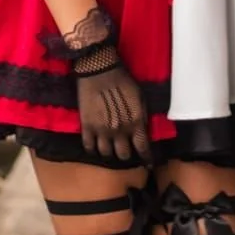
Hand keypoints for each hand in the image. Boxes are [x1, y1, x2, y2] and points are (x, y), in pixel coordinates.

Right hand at [75, 47, 152, 163]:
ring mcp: (101, 131)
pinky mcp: (86, 127)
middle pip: (123, 155)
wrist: (99, 69)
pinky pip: (89, 146)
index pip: (142, 148)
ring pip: (106, 153)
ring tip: (110, 148)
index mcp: (135, 122)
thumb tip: (143, 132)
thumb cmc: (123, 80)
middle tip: (125, 150)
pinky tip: (95, 145)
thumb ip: (141, 117)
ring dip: (109, 152)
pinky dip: (93, 148)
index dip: (146, 158)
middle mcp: (119, 131)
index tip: (148, 164)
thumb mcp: (140, 97)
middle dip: (126, 154)